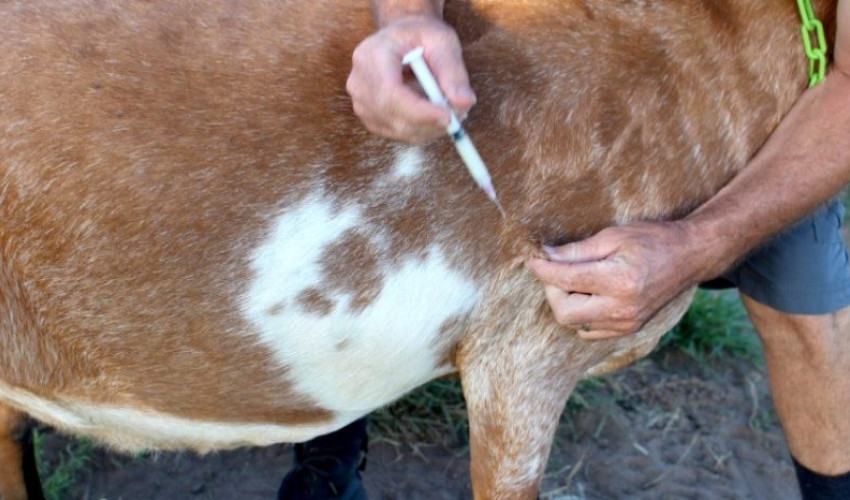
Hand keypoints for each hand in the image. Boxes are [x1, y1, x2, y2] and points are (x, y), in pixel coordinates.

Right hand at [346, 15, 475, 142]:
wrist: (401, 38)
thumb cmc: (421, 36)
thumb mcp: (442, 42)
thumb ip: (454, 72)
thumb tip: (464, 102)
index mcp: (372, 55)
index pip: (391, 93)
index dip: (420, 111)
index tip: (449, 117)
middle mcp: (359, 82)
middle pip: (392, 116)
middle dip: (429, 123)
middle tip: (458, 117)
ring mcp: (361, 102)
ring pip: (397, 129)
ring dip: (428, 128)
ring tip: (449, 110)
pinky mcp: (369, 116)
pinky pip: (397, 133)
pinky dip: (420, 130)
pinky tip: (433, 115)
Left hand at [527, 221, 702, 339]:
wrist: (688, 257)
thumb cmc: (651, 240)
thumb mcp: (613, 236)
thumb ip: (578, 250)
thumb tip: (546, 256)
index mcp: (620, 281)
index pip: (567, 281)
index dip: (543, 270)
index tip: (533, 260)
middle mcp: (623, 308)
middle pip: (565, 312)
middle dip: (553, 290)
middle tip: (557, 270)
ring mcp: (627, 323)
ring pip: (575, 323)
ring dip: (567, 302)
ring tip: (577, 280)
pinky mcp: (629, 329)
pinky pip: (590, 330)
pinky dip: (581, 314)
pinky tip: (589, 294)